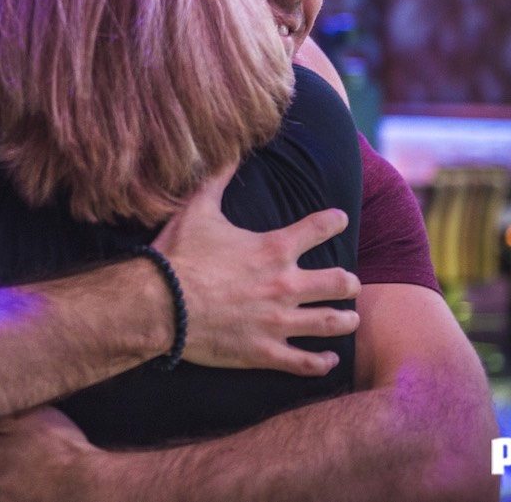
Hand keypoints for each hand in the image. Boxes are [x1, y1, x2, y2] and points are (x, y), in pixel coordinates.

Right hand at [152, 167, 359, 376]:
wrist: (159, 304)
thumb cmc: (178, 255)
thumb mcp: (198, 209)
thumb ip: (217, 178)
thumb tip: (228, 149)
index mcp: (274, 249)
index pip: (318, 228)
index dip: (333, 220)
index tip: (339, 219)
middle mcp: (285, 285)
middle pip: (338, 282)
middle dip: (349, 283)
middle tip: (351, 283)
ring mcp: (277, 322)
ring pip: (330, 322)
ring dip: (346, 320)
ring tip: (352, 319)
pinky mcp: (263, 351)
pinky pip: (304, 362)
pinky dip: (321, 362)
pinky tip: (329, 359)